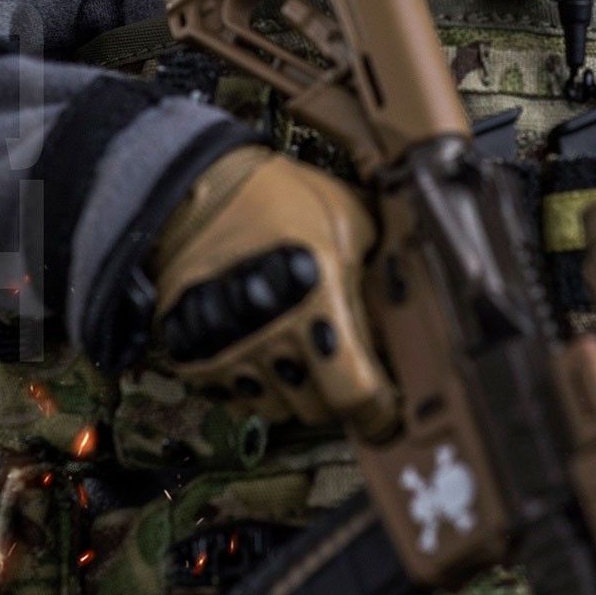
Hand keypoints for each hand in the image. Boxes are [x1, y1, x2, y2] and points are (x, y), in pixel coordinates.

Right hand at [151, 145, 396, 438]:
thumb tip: (403, 323)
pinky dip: (251, 382)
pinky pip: (233, 397)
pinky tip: (260, 344)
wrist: (199, 185)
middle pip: (318, 408)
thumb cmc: (282, 197)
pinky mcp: (192, 353)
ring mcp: (226, 348)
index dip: (378, 407)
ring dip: (293, 389)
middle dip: (336, 391)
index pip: (354, 392)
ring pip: (276, 409)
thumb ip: (377, 277)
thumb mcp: (350, 221)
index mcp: (317, 297)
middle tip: (340, 359)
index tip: (386, 407)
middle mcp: (269, 333)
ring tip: (297, 345)